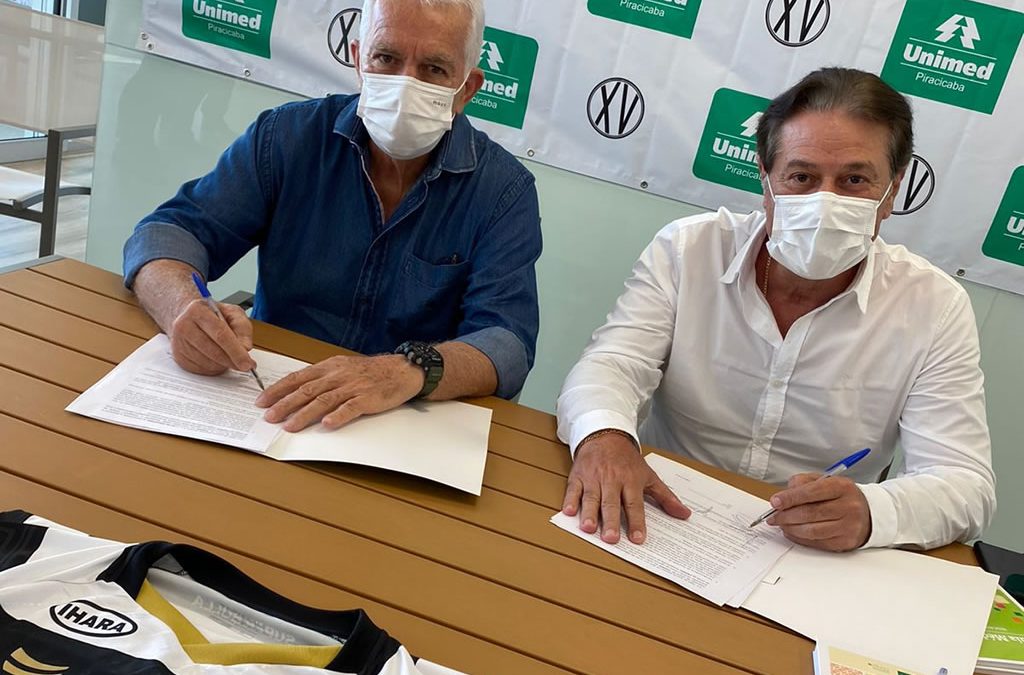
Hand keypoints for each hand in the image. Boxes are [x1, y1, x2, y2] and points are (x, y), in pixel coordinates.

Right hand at [169, 299, 254, 374]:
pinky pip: (200, 369)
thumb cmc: (212, 314)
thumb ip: (242, 328)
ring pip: (207, 363)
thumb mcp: (232, 313)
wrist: (187, 315)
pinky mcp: (179, 356)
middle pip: (213, 351)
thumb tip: (245, 348)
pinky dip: (214, 368)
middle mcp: (184, 326)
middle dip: (232, 361)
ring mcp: (179, 342)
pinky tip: (217, 359)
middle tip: (245, 365)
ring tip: (229, 356)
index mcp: (198, 311)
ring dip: (223, 365)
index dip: (236, 351)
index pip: (220, 334)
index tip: (247, 363)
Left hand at [256, 354, 422, 431]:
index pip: (298, 378)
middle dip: (285, 404)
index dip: (278, 390)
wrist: (401, 370)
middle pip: (306, 390)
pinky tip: (327, 424)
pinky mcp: (367, 398)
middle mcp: (337, 376)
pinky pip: (350, 408)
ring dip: (304, 414)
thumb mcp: (342, 367)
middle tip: (269, 416)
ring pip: (323, 401)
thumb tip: (297, 391)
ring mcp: (352, 387)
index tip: (262, 400)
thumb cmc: (371, 371)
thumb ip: (322, 378)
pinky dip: (338, 416)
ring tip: (290, 426)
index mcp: (329, 367)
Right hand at [562, 432, 690, 544]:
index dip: (636, 521)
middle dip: (610, 521)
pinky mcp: (578, 476)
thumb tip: (684, 514)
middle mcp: (611, 479)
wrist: (605, 436)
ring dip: (589, 513)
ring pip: (591, 497)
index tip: (638, 539)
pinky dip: (570, 500)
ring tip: (588, 528)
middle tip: (610, 538)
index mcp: (630, 480)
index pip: (634, 504)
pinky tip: (569, 512)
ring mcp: (593, 478)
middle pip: (611, 503)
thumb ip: (666, 497)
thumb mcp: (649, 475)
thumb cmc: (627, 460)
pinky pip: (573, 489)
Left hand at [766, 473, 871, 550]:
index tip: (775, 502)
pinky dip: (799, 538)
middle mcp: (848, 507)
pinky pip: (817, 542)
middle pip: (810, 513)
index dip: (790, 498)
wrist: (868, 513)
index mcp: (842, 487)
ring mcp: (848, 527)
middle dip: (786, 516)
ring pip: (812, 530)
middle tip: (773, 516)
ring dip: (791, 528)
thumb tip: (783, 497)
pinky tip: (792, 532)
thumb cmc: (841, 496)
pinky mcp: (845, 542)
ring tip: (781, 524)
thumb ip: (803, 483)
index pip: (811, 492)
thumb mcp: (825, 481)